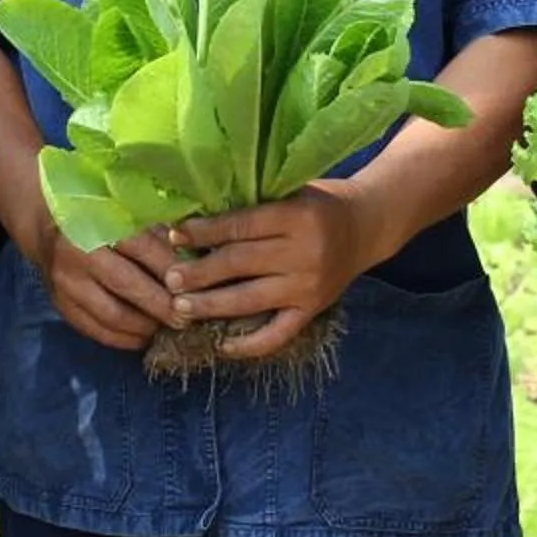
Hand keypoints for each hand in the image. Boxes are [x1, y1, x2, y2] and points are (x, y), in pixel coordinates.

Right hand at [33, 224, 183, 352]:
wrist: (46, 229)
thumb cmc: (99, 219)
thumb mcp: (125, 213)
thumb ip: (155, 233)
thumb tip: (194, 260)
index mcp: (98, 222)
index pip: (142, 247)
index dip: (172, 268)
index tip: (197, 284)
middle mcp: (78, 254)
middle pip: (128, 285)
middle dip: (163, 305)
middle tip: (188, 316)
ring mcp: (66, 284)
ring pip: (113, 315)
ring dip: (146, 327)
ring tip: (169, 328)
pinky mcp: (61, 306)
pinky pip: (97, 331)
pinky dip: (125, 339)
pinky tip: (144, 337)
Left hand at [164, 188, 379, 362]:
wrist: (367, 225)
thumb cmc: (319, 202)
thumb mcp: (291, 191)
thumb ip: (253, 205)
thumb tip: (194, 218)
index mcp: (296, 216)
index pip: (240, 226)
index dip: (203, 232)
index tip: (173, 235)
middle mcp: (304, 252)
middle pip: (240, 264)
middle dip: (199, 273)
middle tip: (169, 279)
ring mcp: (309, 286)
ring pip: (250, 300)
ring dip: (211, 306)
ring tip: (180, 307)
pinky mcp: (313, 310)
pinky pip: (277, 334)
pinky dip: (249, 344)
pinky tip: (222, 345)